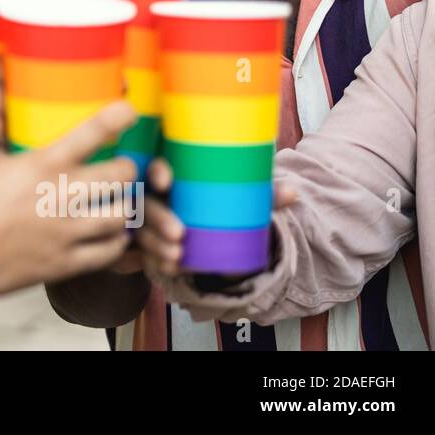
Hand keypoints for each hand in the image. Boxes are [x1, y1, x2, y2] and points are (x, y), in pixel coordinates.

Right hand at [0, 101, 138, 293]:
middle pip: (120, 176)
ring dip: (123, 207)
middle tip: (122, 170)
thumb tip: (10, 137)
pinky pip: (108, 252)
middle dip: (126, 170)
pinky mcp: (62, 263)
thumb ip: (7, 151)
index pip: (89, 134)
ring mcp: (64, 232)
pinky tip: (108, 237)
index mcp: (39, 165)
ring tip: (117, 204)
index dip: (115, 118)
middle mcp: (59, 196)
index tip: (128, 110)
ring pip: (121, 215)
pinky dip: (115, 242)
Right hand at [135, 158, 297, 277]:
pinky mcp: (148, 244)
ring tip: (176, 257)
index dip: (156, 171)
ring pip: (141, 230)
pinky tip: (168, 268)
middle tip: (178, 233)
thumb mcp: (241, 198)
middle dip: (158, 218)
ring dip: (154, 244)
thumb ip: (263, 194)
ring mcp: (147, 222)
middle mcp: (153, 197)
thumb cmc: (222, 204)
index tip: (167, 182)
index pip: (155, 166)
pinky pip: (142, 252)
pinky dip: (154, 261)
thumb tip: (293, 193)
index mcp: (172, 176)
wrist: (213, 230)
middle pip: (145, 203)